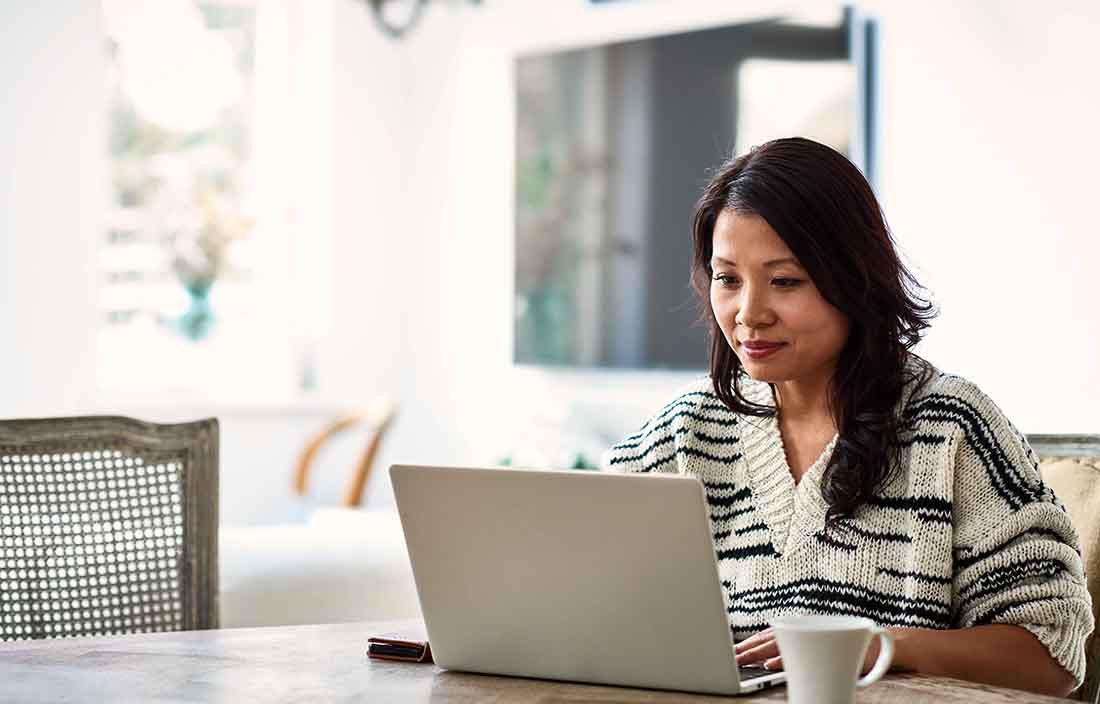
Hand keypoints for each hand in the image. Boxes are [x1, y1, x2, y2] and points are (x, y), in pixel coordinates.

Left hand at [734, 627, 882, 672]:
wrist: (887, 644)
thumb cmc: (852, 649)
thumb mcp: (821, 649)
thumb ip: (797, 652)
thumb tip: (767, 660)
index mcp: (804, 626)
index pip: (771, 634)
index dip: (751, 643)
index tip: (735, 651)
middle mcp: (808, 628)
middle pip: (771, 639)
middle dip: (749, 650)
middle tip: (732, 658)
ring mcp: (818, 638)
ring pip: (782, 647)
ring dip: (759, 655)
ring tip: (742, 661)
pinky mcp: (827, 651)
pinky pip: (802, 658)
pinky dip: (784, 662)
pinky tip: (769, 666)